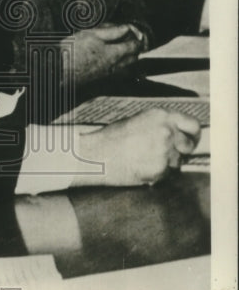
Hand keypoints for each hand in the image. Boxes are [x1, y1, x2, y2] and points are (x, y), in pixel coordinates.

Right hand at [64, 24, 142, 86]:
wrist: (58, 71)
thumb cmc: (72, 51)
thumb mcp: (91, 34)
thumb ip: (111, 31)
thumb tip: (127, 28)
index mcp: (115, 54)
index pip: (134, 46)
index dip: (137, 37)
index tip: (136, 32)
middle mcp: (115, 66)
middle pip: (133, 58)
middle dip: (135, 49)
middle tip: (132, 39)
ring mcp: (108, 75)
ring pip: (127, 67)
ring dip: (129, 58)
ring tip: (124, 50)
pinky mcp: (100, 80)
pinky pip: (118, 73)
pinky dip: (121, 67)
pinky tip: (113, 62)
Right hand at [75, 108, 200, 186]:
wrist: (97, 155)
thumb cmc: (113, 138)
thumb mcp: (138, 121)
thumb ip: (161, 125)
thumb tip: (178, 134)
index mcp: (162, 116)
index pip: (193, 125)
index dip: (193, 134)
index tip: (190, 140)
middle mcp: (167, 131)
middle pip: (189, 145)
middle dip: (180, 151)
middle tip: (165, 153)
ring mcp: (165, 151)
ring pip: (178, 162)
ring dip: (167, 163)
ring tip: (145, 159)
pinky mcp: (161, 169)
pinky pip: (167, 173)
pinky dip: (157, 173)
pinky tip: (141, 167)